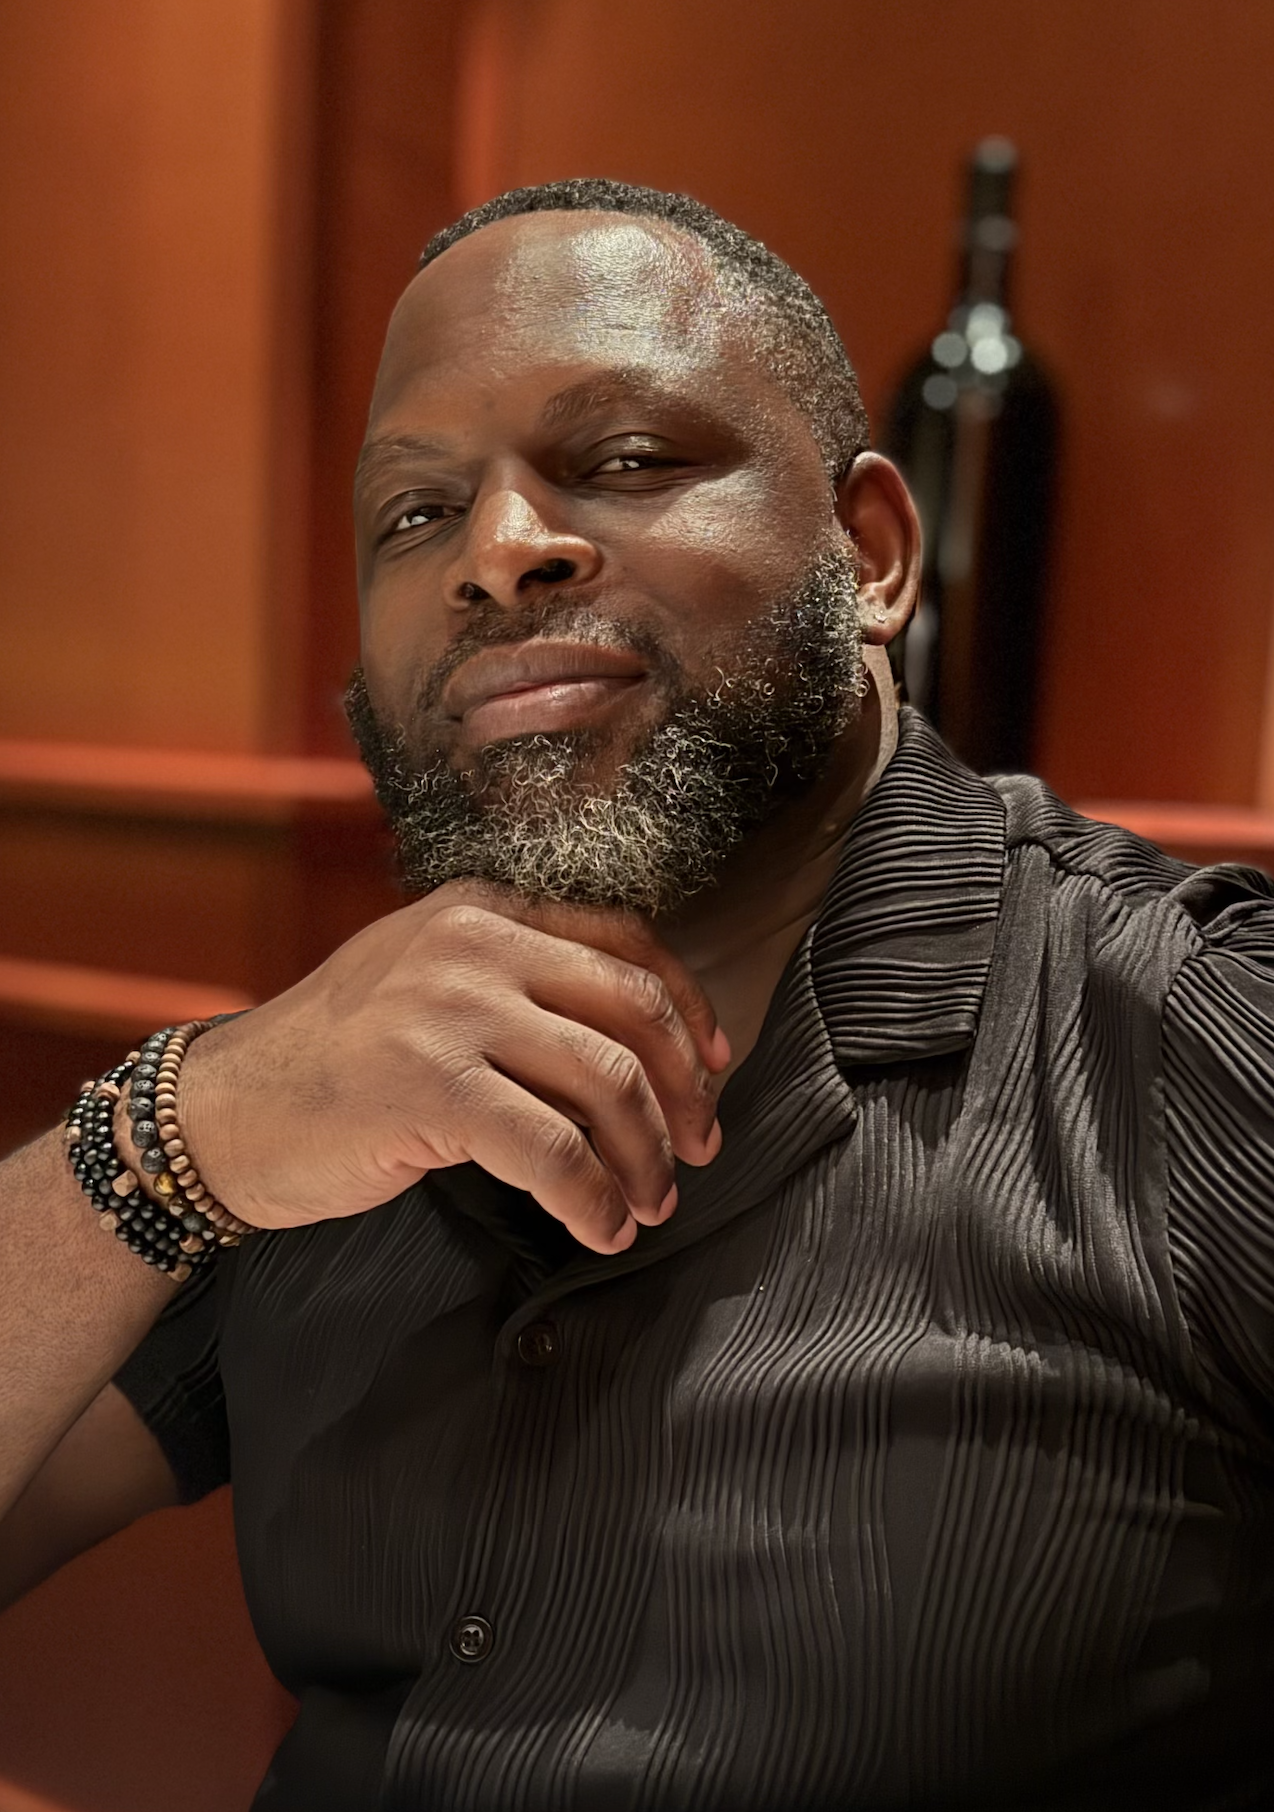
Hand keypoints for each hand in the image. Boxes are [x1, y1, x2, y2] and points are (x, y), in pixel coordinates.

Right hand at [174, 885, 729, 1253]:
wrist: (219, 1110)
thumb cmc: (332, 1061)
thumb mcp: (425, 985)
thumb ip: (516, 988)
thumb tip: (630, 1050)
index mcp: (481, 908)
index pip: (625, 941)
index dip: (688, 1008)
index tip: (716, 1066)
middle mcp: (474, 943)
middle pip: (631, 1010)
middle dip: (684, 1090)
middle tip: (698, 1150)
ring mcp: (450, 1009)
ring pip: (605, 1081)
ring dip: (645, 1157)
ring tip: (650, 1204)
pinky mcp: (430, 1085)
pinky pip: (552, 1150)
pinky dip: (593, 1201)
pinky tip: (600, 1231)